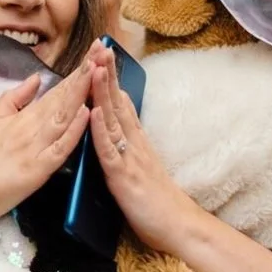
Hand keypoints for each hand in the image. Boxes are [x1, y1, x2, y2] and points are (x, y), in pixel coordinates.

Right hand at [0, 66, 89, 224]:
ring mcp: (36, 147)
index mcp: (24, 116)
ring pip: (64, 116)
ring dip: (82, 94)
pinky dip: (74, 130)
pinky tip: (86, 113)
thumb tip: (35, 78)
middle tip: (102, 51)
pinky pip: (60, 147)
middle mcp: (32, 127)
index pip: (55, 91)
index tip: (93, 54)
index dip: (76, 73)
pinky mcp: (39, 169)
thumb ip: (15, 97)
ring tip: (97, 72)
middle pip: (63, 98)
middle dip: (84, 74)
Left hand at [84, 39, 200, 252]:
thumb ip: (128, 148)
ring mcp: (129, 156)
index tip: (101, 55)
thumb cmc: (156, 202)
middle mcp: (134, 143)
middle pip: (118, 102)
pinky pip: (109, 149)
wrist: (178, 226)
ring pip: (113, 118)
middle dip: (107, 74)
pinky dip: (101, 129)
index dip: (111, 79)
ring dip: (102, 92)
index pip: (121, 103)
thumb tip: (117, 130)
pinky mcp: (123, 175)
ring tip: (93, 66)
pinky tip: (93, 111)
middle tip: (99, 46)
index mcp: (136, 141)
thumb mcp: (140, 167)